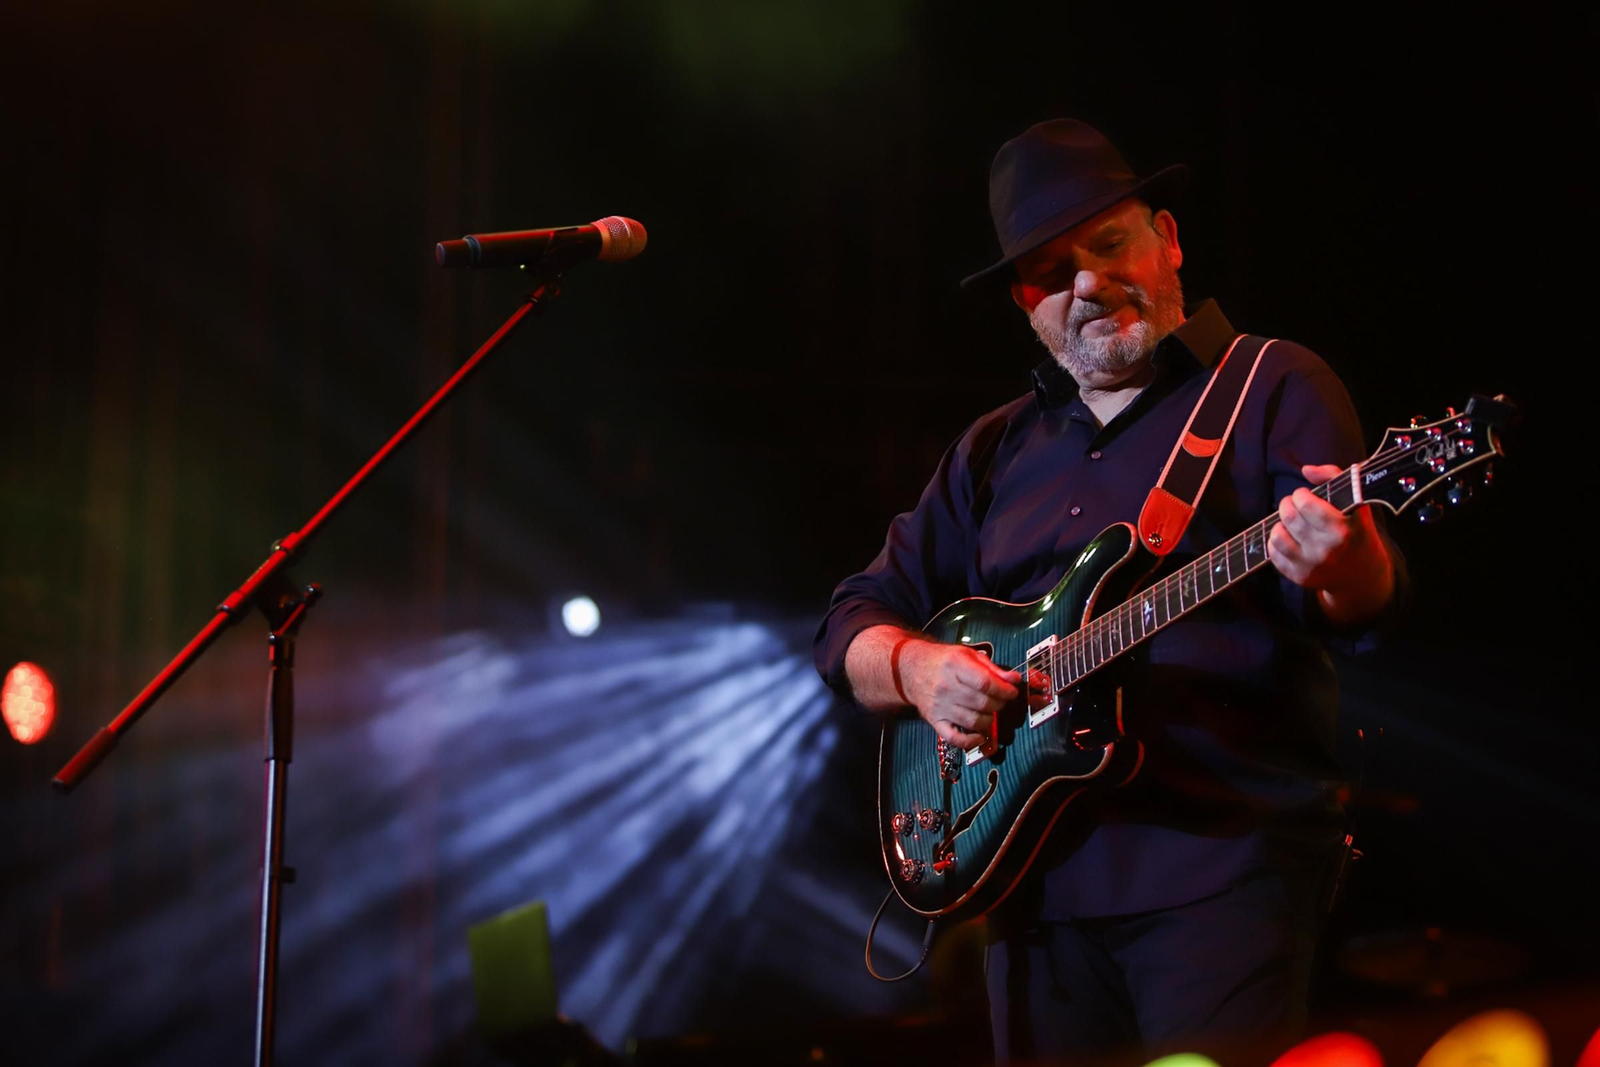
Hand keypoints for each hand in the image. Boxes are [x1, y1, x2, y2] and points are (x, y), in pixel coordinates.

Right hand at [898, 640, 1021, 750]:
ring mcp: (940, 706)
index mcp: (955, 665)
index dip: (1004, 690)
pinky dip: (971, 741)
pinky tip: (980, 735)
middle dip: (999, 704)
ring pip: (973, 721)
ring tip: (990, 712)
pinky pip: (955, 738)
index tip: (1011, 692)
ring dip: (989, 720)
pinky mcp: (935, 720)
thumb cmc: (942, 661)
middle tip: (1001, 700)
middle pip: (982, 703)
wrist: (910, 669)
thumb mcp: (967, 655)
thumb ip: (992, 668)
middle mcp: (946, 686)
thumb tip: (1014, 680)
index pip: (985, 683)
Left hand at [1269, 463, 1394, 622]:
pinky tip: (1288, 539)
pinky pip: (1274, 554)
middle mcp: (1328, 548)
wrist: (1362, 574)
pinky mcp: (1300, 577)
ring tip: (1290, 522)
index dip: (1300, 495)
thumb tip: (1306, 470)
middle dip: (1287, 505)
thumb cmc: (1356, 531)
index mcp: (1344, 528)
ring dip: (1279, 523)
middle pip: (1289, 517)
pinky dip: (1276, 542)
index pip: (1306, 504)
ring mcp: (1313, 565)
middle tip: (1294, 505)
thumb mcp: (1356, 503)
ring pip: (1277, 535)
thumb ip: (1334, 477)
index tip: (1305, 495)